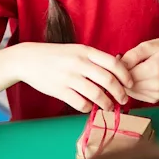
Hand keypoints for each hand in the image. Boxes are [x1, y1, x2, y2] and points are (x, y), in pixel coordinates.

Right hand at [11, 43, 133, 112]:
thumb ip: (94, 59)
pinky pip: (81, 103)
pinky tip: (89, 107)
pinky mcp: (59, 90)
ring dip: (106, 103)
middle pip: (108, 80)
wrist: (28, 59)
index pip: (113, 63)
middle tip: (123, 100)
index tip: (130, 84)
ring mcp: (69, 77)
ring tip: (109, 106)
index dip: (125, 76)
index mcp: (86, 51)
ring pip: (96, 94)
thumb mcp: (76, 50)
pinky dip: (89, 108)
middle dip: (120, 93)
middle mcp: (79, 63)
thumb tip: (117, 72)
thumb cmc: (56, 56)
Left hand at [121, 39, 158, 103]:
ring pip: (130, 91)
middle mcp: (157, 85)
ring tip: (136, 69)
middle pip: (127, 84)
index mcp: (155, 70)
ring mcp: (157, 94)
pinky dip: (134, 87)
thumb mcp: (148, 46)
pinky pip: (136, 95)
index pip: (127, 75)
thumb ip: (132, 55)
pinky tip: (140, 77)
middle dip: (123, 75)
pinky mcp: (155, 99)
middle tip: (128, 63)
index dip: (120, 68)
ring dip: (127, 82)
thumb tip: (118, 66)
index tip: (122, 59)